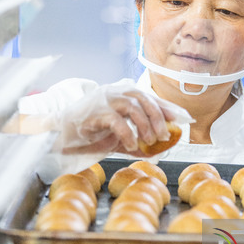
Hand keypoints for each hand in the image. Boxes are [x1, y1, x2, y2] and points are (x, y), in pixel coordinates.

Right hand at [58, 86, 178, 157]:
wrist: (63, 133)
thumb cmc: (92, 133)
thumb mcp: (120, 138)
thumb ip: (138, 141)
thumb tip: (158, 151)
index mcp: (122, 93)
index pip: (149, 97)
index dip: (166, 107)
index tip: (181, 119)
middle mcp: (114, 91)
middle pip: (143, 98)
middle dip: (158, 117)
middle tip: (164, 136)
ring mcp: (104, 99)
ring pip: (132, 106)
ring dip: (145, 125)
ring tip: (148, 141)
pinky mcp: (94, 112)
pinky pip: (117, 120)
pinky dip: (127, 134)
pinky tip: (130, 146)